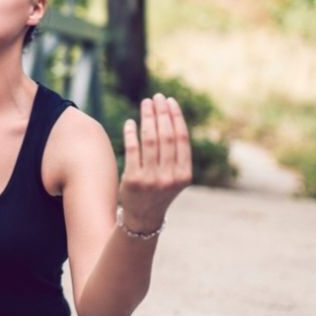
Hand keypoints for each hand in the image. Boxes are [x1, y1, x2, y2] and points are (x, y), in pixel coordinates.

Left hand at [119, 93, 192, 229]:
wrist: (143, 217)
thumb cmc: (160, 190)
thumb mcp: (175, 176)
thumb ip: (176, 153)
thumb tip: (169, 115)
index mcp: (184, 174)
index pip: (182, 138)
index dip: (176, 117)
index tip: (170, 101)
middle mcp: (170, 177)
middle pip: (166, 136)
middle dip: (161, 112)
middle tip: (156, 97)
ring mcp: (151, 179)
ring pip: (150, 139)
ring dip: (147, 117)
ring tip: (145, 104)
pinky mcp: (133, 180)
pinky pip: (132, 149)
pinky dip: (131, 132)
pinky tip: (131, 122)